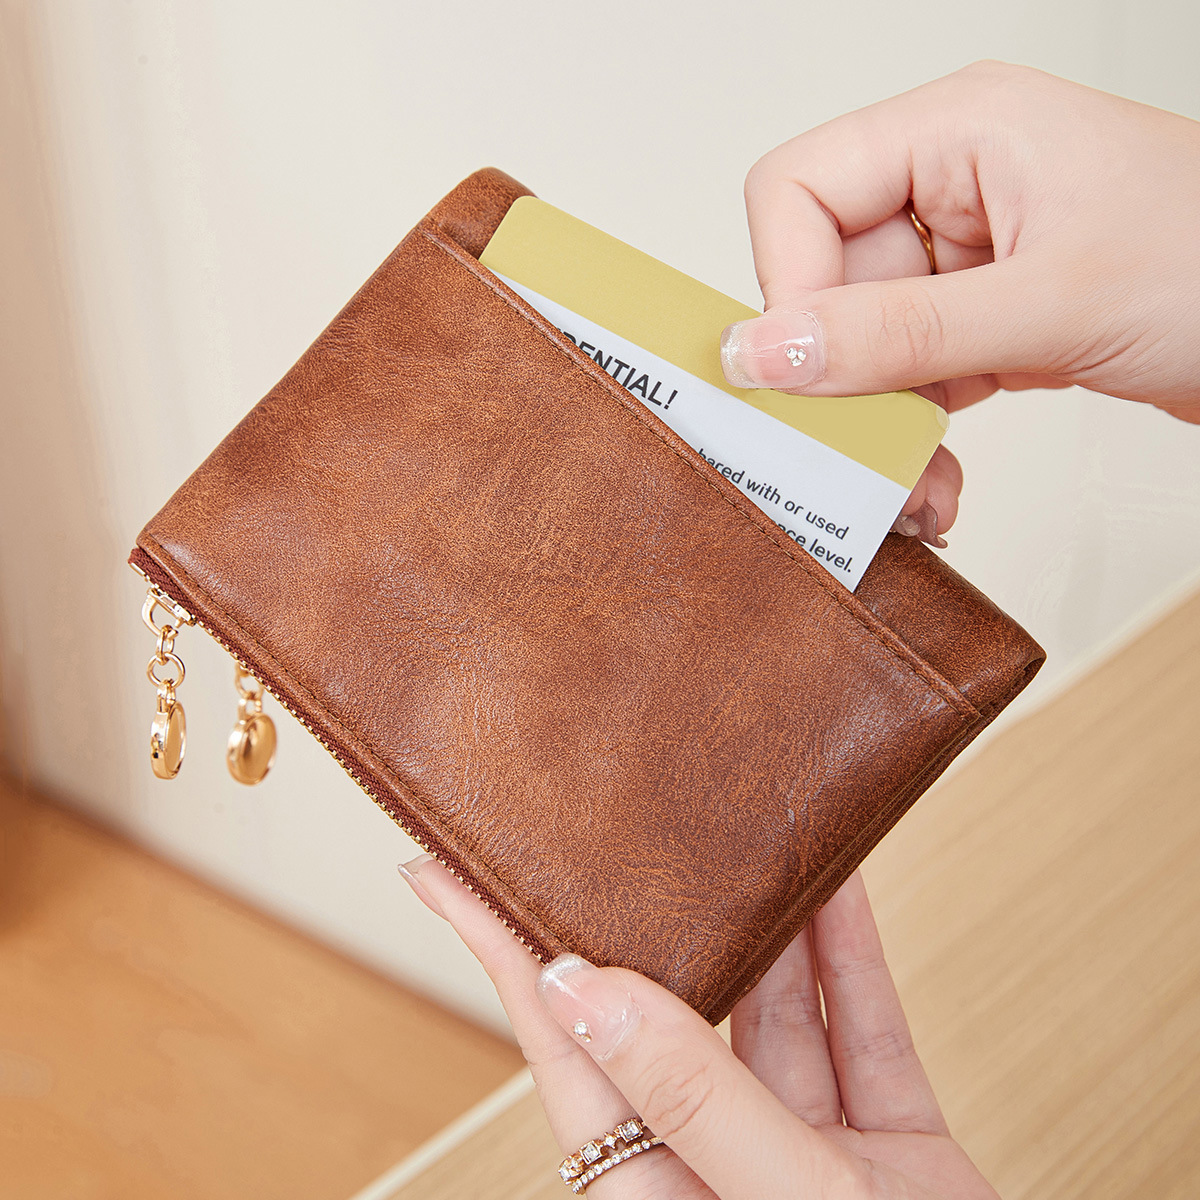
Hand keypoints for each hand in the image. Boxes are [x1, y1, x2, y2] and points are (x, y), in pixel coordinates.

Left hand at [401, 861, 996, 1198]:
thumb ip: (693, 1100)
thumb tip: (583, 991)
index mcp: (657, 1195)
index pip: (559, 1049)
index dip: (500, 951)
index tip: (444, 870)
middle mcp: (719, 1169)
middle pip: (668, 1016)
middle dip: (651, 919)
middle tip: (614, 828)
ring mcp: (807, 1157)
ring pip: (775, 1015)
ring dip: (770, 925)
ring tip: (739, 833)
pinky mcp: (891, 1150)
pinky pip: (864, 1032)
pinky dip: (855, 961)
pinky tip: (840, 890)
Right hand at [720, 61, 1199, 540]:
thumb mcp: (1050, 302)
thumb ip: (896, 332)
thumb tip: (766, 353)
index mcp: (956, 131)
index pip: (798, 191)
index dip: (786, 286)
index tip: (806, 374)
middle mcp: (950, 186)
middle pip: (825, 284)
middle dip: (841, 383)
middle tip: (857, 456)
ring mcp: (967, 258)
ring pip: (863, 347)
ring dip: (880, 427)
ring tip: (917, 488)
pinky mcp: (985, 317)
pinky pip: (910, 380)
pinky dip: (916, 437)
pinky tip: (938, 480)